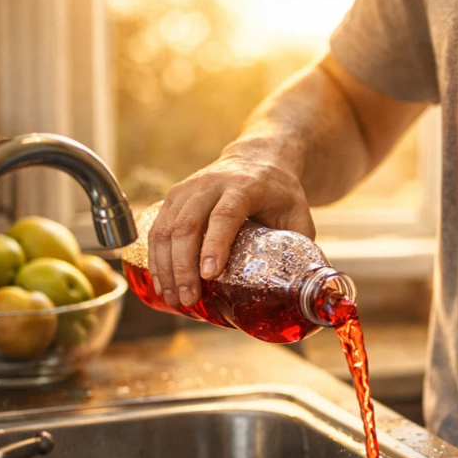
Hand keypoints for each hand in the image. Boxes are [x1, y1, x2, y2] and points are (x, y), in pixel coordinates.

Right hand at [147, 141, 314, 308]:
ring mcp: (188, 189)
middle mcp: (211, 184)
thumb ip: (299, 246)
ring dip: (166, 267)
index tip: (209, 275)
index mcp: (244, 186)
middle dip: (184, 266)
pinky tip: (162, 284)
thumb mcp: (298, 213)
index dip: (215, 245)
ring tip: (174, 299)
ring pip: (167, 228)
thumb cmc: (280, 192)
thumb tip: (301, 288)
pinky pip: (157, 229)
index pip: (225, 215)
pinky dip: (156, 259)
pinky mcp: (174, 197)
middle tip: (188, 298)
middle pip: (188, 224)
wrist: (258, 158)